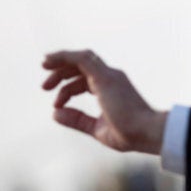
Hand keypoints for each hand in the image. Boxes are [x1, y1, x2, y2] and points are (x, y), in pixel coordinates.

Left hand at [42, 50, 166, 153]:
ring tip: (44, 68)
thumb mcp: (96, 128)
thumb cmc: (129, 134)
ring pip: (81, 59)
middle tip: (44, 87)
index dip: (68, 89)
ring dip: (60, 62)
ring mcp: (110, 76)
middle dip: (61, 73)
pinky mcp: (106, 77)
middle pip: (82, 67)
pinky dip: (64, 56)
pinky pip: (82, 58)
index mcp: (112, 89)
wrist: (146, 132)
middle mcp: (112, 78)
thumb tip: (55, 113)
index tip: (56, 104)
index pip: (85, 80)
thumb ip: (77, 119)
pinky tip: (50, 60)